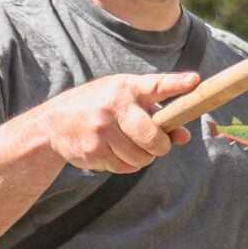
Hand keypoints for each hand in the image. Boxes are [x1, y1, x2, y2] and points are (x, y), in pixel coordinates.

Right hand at [39, 71, 201, 172]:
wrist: (53, 123)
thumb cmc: (101, 107)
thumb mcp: (126, 100)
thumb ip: (158, 113)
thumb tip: (184, 135)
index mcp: (127, 88)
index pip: (156, 85)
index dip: (176, 84)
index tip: (194, 81)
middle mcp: (114, 106)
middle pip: (152, 136)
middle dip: (161, 146)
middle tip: (159, 145)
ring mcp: (102, 130)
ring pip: (141, 157)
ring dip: (144, 157)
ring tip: (133, 147)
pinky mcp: (93, 150)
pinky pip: (124, 167)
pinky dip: (127, 165)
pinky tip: (116, 153)